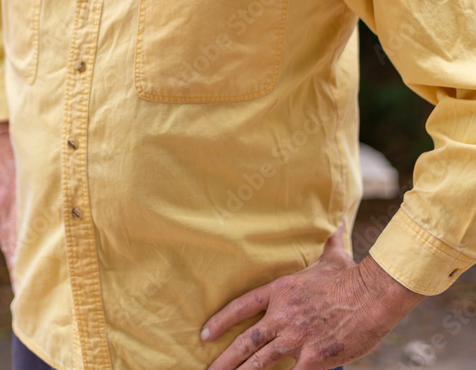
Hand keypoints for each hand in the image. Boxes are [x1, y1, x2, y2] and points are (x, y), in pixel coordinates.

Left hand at [200, 223, 422, 368]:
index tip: (204, 334)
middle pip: (245, 341)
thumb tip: (337, 222)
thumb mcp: (333, 255)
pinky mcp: (313, 358)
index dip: (221, 321)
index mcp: (281, 290)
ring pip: (260, 362)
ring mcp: (296, 338)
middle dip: (224, 359)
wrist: (373, 294)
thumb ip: (329, 242)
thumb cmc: (352, 276)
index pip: (241, 306)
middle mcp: (283, 315)